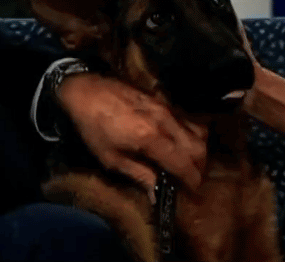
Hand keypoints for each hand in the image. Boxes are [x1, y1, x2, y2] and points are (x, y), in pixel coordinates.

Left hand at [57, 73, 207, 195]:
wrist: (86, 90)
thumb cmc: (93, 127)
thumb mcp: (110, 158)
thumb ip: (138, 174)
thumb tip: (156, 194)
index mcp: (151, 138)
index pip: (184, 163)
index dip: (192, 180)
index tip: (192, 191)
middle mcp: (165, 122)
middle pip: (198, 147)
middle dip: (199, 167)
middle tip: (190, 179)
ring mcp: (167, 108)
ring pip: (198, 131)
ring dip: (198, 150)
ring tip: (187, 162)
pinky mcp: (164, 101)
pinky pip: (187, 119)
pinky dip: (190, 134)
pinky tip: (178, 143)